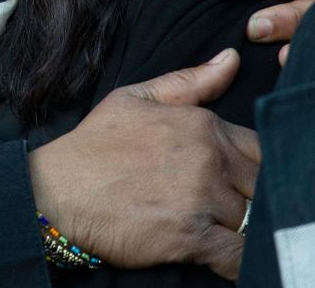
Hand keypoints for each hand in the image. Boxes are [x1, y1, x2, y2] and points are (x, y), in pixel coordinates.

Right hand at [29, 49, 257, 279]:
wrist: (56, 193)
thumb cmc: (93, 146)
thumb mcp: (133, 99)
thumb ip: (188, 81)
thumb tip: (232, 58)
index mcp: (200, 124)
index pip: (259, 149)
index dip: (246, 166)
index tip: (225, 177)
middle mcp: (207, 158)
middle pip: (260, 185)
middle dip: (244, 197)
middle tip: (214, 204)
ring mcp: (201, 198)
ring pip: (252, 220)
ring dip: (237, 227)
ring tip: (204, 224)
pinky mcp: (192, 238)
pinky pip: (240, 256)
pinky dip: (237, 259)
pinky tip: (215, 251)